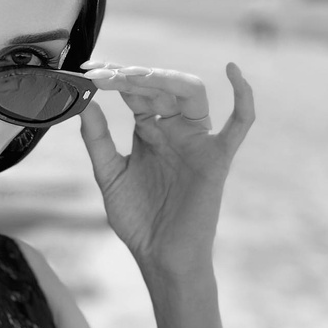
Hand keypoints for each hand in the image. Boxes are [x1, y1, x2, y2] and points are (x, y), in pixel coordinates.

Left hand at [78, 60, 254, 274]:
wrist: (158, 256)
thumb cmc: (137, 220)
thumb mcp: (109, 174)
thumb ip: (98, 140)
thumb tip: (84, 103)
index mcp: (149, 131)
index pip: (135, 93)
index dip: (115, 80)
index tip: (91, 71)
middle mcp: (174, 130)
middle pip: (160, 87)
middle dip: (133, 76)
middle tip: (106, 73)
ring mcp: (196, 141)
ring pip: (192, 93)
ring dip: (165, 79)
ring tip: (138, 75)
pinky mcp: (217, 158)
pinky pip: (240, 123)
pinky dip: (243, 96)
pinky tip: (234, 71)